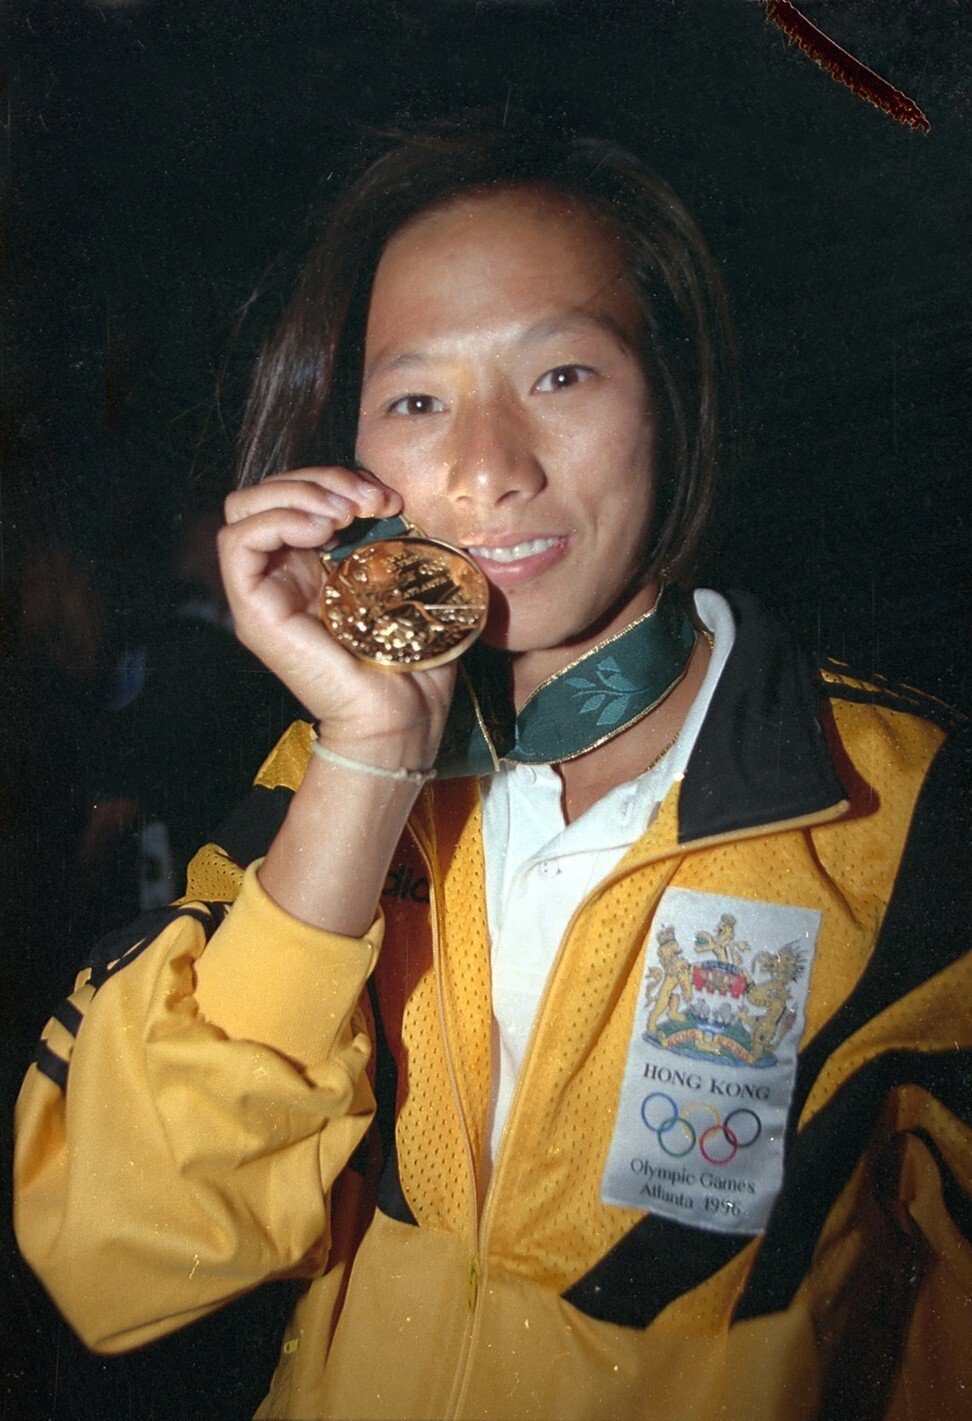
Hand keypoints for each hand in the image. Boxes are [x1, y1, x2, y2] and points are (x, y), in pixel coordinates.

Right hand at [218, 467, 455, 764]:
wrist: (404, 712)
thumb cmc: (414, 656)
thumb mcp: (409, 576)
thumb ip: (396, 532)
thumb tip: (393, 491)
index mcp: (316, 561)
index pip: (301, 492)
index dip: (341, 480)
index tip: (390, 500)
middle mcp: (284, 571)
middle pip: (269, 490)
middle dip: (320, 479)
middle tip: (369, 502)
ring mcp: (265, 590)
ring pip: (245, 506)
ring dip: (299, 494)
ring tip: (345, 515)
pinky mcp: (253, 610)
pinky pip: (237, 542)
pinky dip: (277, 519)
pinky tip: (324, 529)